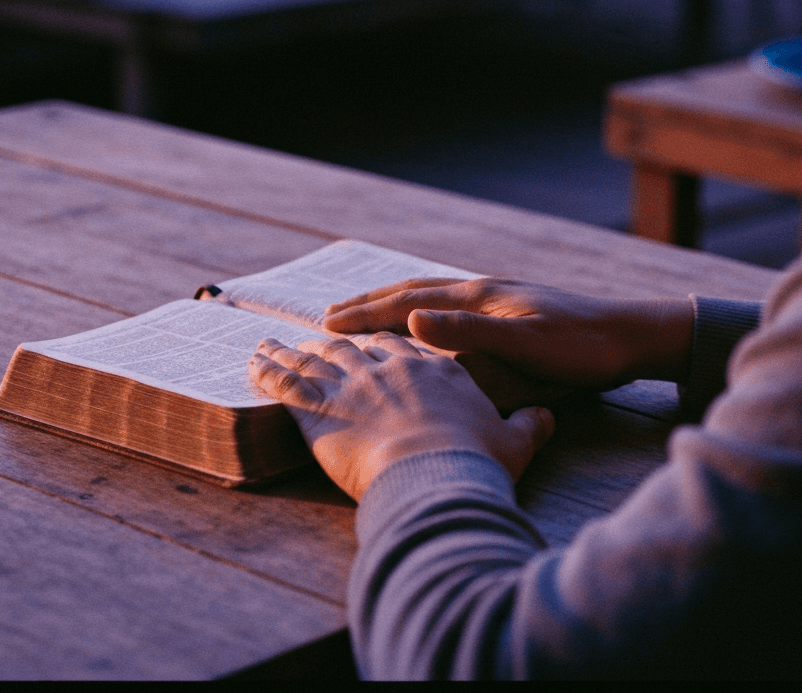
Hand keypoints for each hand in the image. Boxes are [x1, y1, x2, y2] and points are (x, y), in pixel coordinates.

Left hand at [248, 336, 553, 500]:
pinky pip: (285, 379)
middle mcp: (392, 365)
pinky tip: (254, 359)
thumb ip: (529, 424)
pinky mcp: (318, 405)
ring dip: (295, 346)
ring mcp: (353, 381)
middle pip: (361, 344)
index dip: (392, 340)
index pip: (411, 345)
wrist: (437, 471)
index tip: (380, 337)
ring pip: (319, 355)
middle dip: (340, 336)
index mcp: (438, 369)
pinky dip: (267, 366)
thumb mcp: (515, 441)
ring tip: (278, 340)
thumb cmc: (476, 461)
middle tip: (323, 330)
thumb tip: (547, 417)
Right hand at [323, 278, 694, 390]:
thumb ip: (470, 333)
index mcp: (480, 297)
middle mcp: (485, 290)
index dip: (364, 314)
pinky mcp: (515, 309)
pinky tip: (429, 322)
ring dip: (394, 303)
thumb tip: (410, 319)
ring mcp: (500, 297)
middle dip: (368, 303)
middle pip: (413, 291)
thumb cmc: (583, 348)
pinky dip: (425, 310)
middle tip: (328, 316)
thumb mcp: (526, 344)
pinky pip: (454, 306)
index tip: (325, 325)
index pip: (407, 302)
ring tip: (366, 312)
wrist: (633, 336)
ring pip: (432, 295)